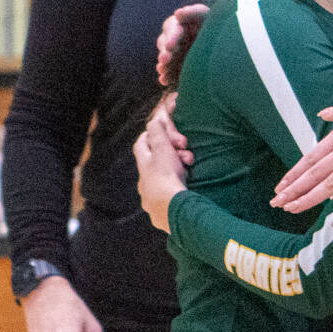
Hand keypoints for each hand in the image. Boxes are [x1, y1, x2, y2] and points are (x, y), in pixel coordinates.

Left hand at [133, 98, 188, 232]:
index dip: (151, 135)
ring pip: (164, 181)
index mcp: (144, 165)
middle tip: (187, 153)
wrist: (173, 210)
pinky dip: (178, 191)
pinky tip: (188, 191)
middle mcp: (144, 183)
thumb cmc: (167, 177)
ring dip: (178, 172)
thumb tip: (155, 118)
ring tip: (191, 169)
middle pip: (155, 163)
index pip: (141, 144)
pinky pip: (169, 199)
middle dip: (172, 155)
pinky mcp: (163, 213)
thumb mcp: (163, 148)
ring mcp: (152, 199)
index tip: (165, 131)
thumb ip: (159, 132)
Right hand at [156, 4, 208, 88]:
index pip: (173, 31)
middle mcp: (174, 40)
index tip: (170, 46)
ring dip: (163, 64)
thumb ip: (193, 12)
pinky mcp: (178, 66)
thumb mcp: (204, 14)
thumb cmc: (212, 23)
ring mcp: (175, 54)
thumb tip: (177, 13)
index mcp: (178, 26)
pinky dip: (166, 75)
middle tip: (164, 59)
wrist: (222, 41)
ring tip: (162, 70)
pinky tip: (164, 80)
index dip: (171, 38)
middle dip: (165, 53)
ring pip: (165, 59)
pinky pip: (170, 71)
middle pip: (166, 45)